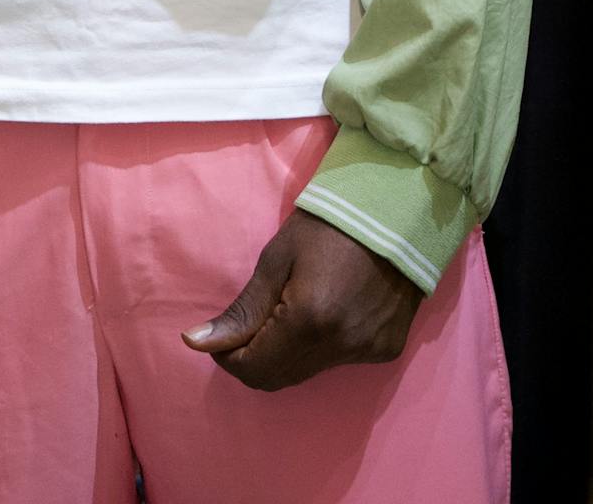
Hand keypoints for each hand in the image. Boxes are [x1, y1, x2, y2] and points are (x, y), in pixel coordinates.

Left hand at [182, 209, 421, 390]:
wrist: (396, 212)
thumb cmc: (328, 225)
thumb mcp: (277, 258)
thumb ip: (242, 310)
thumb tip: (196, 343)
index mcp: (308, 321)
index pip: (255, 370)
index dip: (229, 357)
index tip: (222, 336)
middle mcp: (340, 346)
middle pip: (279, 379)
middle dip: (254, 357)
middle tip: (250, 323)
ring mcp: (366, 352)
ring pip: (307, 373)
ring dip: (286, 353)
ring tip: (289, 308)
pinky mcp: (385, 350)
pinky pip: (337, 362)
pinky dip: (319, 347)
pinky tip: (326, 310)